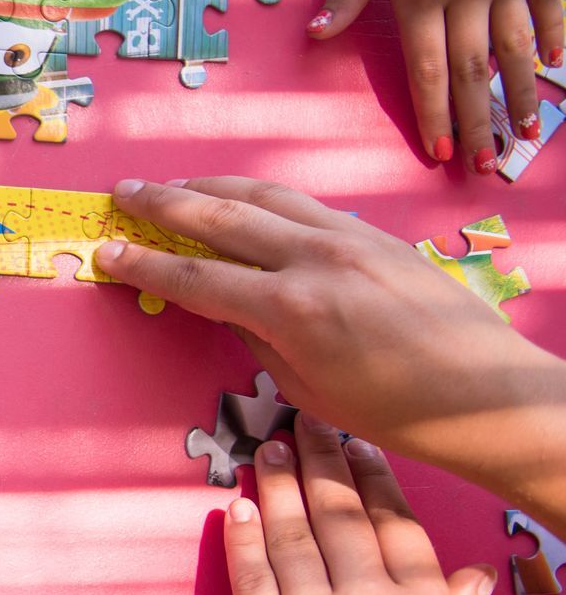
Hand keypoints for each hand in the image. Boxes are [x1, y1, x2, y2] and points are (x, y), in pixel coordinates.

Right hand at [95, 177, 558, 468]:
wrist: (486, 392)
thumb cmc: (395, 409)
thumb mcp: (307, 386)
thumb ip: (260, 338)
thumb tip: (230, 306)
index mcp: (290, 307)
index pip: (195, 278)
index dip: (144, 266)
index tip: (107, 252)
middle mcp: (315, 258)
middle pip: (220, 216)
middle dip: (164, 203)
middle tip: (124, 193)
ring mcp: (349, 237)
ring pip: (264, 194)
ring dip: (211, 185)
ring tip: (174, 184)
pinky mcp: (374, 233)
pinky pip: (302, 204)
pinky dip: (262, 196)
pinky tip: (245, 201)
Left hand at [223, 423, 491, 594]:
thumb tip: (469, 575)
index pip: (396, 524)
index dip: (372, 477)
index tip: (355, 443)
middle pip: (339, 516)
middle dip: (319, 461)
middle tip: (302, 421)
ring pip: (292, 536)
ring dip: (278, 485)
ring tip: (267, 447)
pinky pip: (251, 579)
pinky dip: (243, 538)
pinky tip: (240, 506)